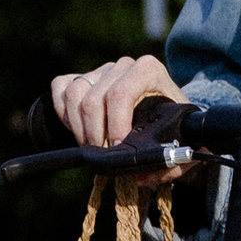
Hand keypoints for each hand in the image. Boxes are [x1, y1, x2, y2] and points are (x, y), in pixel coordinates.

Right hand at [48, 55, 176, 151]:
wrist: (162, 114)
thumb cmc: (172, 127)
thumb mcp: (179, 143)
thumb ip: (169, 163)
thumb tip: (141, 174)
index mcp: (149, 71)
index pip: (121, 93)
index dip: (115, 124)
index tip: (116, 148)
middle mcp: (123, 66)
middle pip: (94, 99)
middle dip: (94, 134)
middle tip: (102, 155)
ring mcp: (101, 70)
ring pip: (75, 94)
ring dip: (78, 128)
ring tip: (91, 146)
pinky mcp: (82, 76)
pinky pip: (61, 87)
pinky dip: (63, 112)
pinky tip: (77, 128)